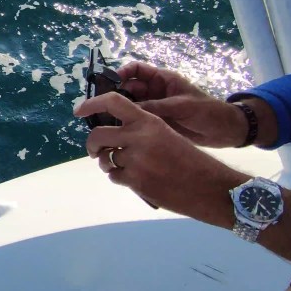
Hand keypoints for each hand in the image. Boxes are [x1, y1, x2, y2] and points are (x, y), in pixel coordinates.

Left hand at [74, 93, 245, 225]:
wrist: (211, 187)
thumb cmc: (191, 160)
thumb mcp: (167, 134)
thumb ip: (141, 131)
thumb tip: (114, 133)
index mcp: (149, 121)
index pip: (113, 102)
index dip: (92, 104)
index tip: (78, 110)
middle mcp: (139, 137)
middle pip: (98, 135)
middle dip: (91, 144)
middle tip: (94, 150)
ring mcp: (136, 160)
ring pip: (105, 159)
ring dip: (107, 162)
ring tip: (119, 165)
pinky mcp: (136, 181)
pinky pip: (113, 176)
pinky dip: (118, 177)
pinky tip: (133, 178)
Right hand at [116, 61, 277, 147]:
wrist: (226, 132)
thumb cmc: (208, 112)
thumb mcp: (182, 106)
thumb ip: (156, 107)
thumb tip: (130, 110)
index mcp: (163, 80)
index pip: (136, 70)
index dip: (122, 72)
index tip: (110, 82)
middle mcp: (155, 92)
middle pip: (128, 88)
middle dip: (115, 94)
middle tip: (102, 106)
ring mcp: (155, 108)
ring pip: (130, 105)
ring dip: (119, 111)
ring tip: (105, 119)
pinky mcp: (156, 123)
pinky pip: (137, 120)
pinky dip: (127, 123)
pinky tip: (117, 130)